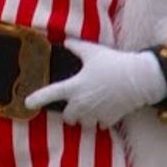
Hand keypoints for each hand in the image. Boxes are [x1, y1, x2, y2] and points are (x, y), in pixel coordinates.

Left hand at [25, 40, 166, 125]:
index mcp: (74, 87)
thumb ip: (77, 47)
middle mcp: (82, 104)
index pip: (51, 94)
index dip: (37, 99)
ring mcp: (95, 114)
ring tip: (92, 106)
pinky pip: (100, 125)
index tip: (27, 103)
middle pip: (68, 117)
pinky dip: (101, 120)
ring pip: (83, 123)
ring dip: (85, 118)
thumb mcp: (93, 51)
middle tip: (77, 102)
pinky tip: (106, 109)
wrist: (138, 78)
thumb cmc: (113, 63)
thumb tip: (66, 42)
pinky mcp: (109, 119)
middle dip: (70, 113)